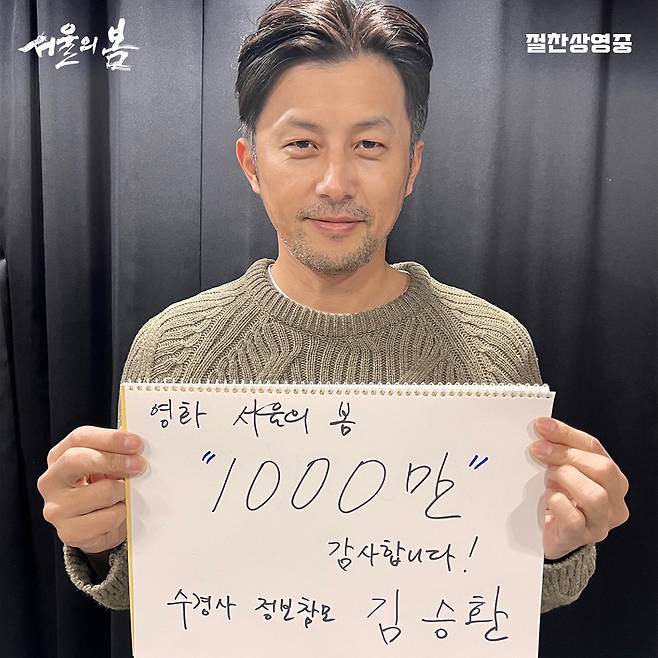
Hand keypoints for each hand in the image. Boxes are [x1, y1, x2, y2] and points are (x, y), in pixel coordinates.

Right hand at [37, 426, 145, 555]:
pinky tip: (119, 511)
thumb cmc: (104, 488)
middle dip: (114, 460)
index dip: (110, 438)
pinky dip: (122, 513)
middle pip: (78, 459)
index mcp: (59, 456)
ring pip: (101, 491)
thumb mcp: (109, 465)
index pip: (80, 437)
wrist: (100, 527)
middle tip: (139, 465)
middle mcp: (51, 480)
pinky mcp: (68, 532)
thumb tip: (134, 438)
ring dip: (123, 491)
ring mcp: (55, 508)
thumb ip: (118, 450)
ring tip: (128, 493)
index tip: (136, 443)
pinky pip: (108, 518)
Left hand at [530, 418, 628, 559]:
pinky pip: (574, 518)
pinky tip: (548, 498)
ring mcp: (601, 521)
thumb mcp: (561, 471)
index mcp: (610, 477)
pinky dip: (558, 503)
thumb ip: (559, 451)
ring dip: (566, 479)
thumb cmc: (559, 500)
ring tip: (548, 478)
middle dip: (567, 455)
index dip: (567, 434)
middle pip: (603, 469)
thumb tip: (543, 428)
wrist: (552, 535)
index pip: (594, 447)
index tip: (542, 426)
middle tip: (539, 451)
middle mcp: (613, 500)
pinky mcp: (582, 537)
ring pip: (595, 495)